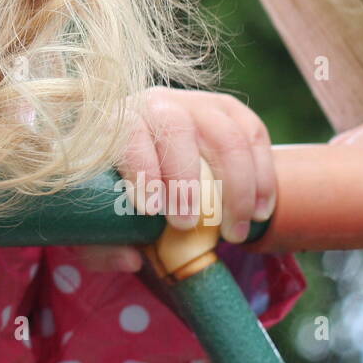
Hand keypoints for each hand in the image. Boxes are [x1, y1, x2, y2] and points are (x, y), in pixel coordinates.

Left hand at [78, 87, 276, 272]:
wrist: (155, 159)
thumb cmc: (123, 194)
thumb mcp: (99, 224)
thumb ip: (103, 246)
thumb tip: (131, 259)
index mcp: (117, 124)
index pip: (127, 136)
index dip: (141, 171)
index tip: (151, 211)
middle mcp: (155, 104)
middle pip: (176, 129)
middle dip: (186, 180)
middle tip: (188, 226)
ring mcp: (195, 103)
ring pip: (225, 136)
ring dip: (236, 188)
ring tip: (235, 233)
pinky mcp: (229, 110)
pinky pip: (253, 136)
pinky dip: (263, 177)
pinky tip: (261, 212)